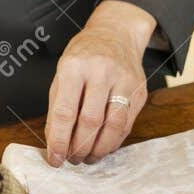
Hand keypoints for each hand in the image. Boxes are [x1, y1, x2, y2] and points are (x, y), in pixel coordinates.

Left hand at [44, 0, 154, 166]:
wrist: (116, 34)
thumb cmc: (83, 57)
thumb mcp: (62, 74)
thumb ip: (57, 108)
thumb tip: (55, 143)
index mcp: (74, 67)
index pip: (65, 112)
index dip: (59, 141)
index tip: (54, 159)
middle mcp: (101, 72)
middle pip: (90, 122)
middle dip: (79, 148)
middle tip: (72, 160)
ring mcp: (124, 81)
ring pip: (113, 127)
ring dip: (99, 150)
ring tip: (87, 158)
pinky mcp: (140, 91)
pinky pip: (127, 124)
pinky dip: (113, 141)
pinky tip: (103, 146)